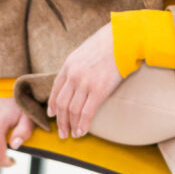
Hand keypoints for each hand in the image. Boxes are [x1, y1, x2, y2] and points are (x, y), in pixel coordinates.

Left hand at [45, 23, 120, 139]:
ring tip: (72, 134)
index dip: (52, 105)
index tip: (52, 114)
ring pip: (72, 110)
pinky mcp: (99, 90)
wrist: (122, 39)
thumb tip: (76, 78)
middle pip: (61, 103)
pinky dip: (83, 124)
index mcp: (68, 65)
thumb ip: (77, 66)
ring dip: (70, 125)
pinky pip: (86, 112)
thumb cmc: (107, 44)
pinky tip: (82, 131)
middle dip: (60, 120)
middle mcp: (73, 75)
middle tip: (62, 132)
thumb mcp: (84, 52)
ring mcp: (85, 83)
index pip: (55, 90)